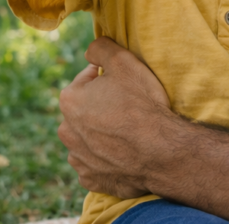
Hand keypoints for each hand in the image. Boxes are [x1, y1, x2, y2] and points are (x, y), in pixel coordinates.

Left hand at [57, 37, 175, 198]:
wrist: (162, 152)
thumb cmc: (142, 105)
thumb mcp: (123, 60)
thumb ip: (100, 47)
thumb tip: (89, 50)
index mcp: (69, 101)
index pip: (87, 80)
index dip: (108, 79)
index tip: (125, 86)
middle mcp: (66, 131)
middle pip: (85, 110)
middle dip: (101, 107)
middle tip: (128, 108)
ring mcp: (78, 159)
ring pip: (87, 139)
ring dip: (101, 134)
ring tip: (127, 133)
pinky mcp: (92, 179)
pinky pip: (95, 164)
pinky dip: (106, 159)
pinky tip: (124, 153)